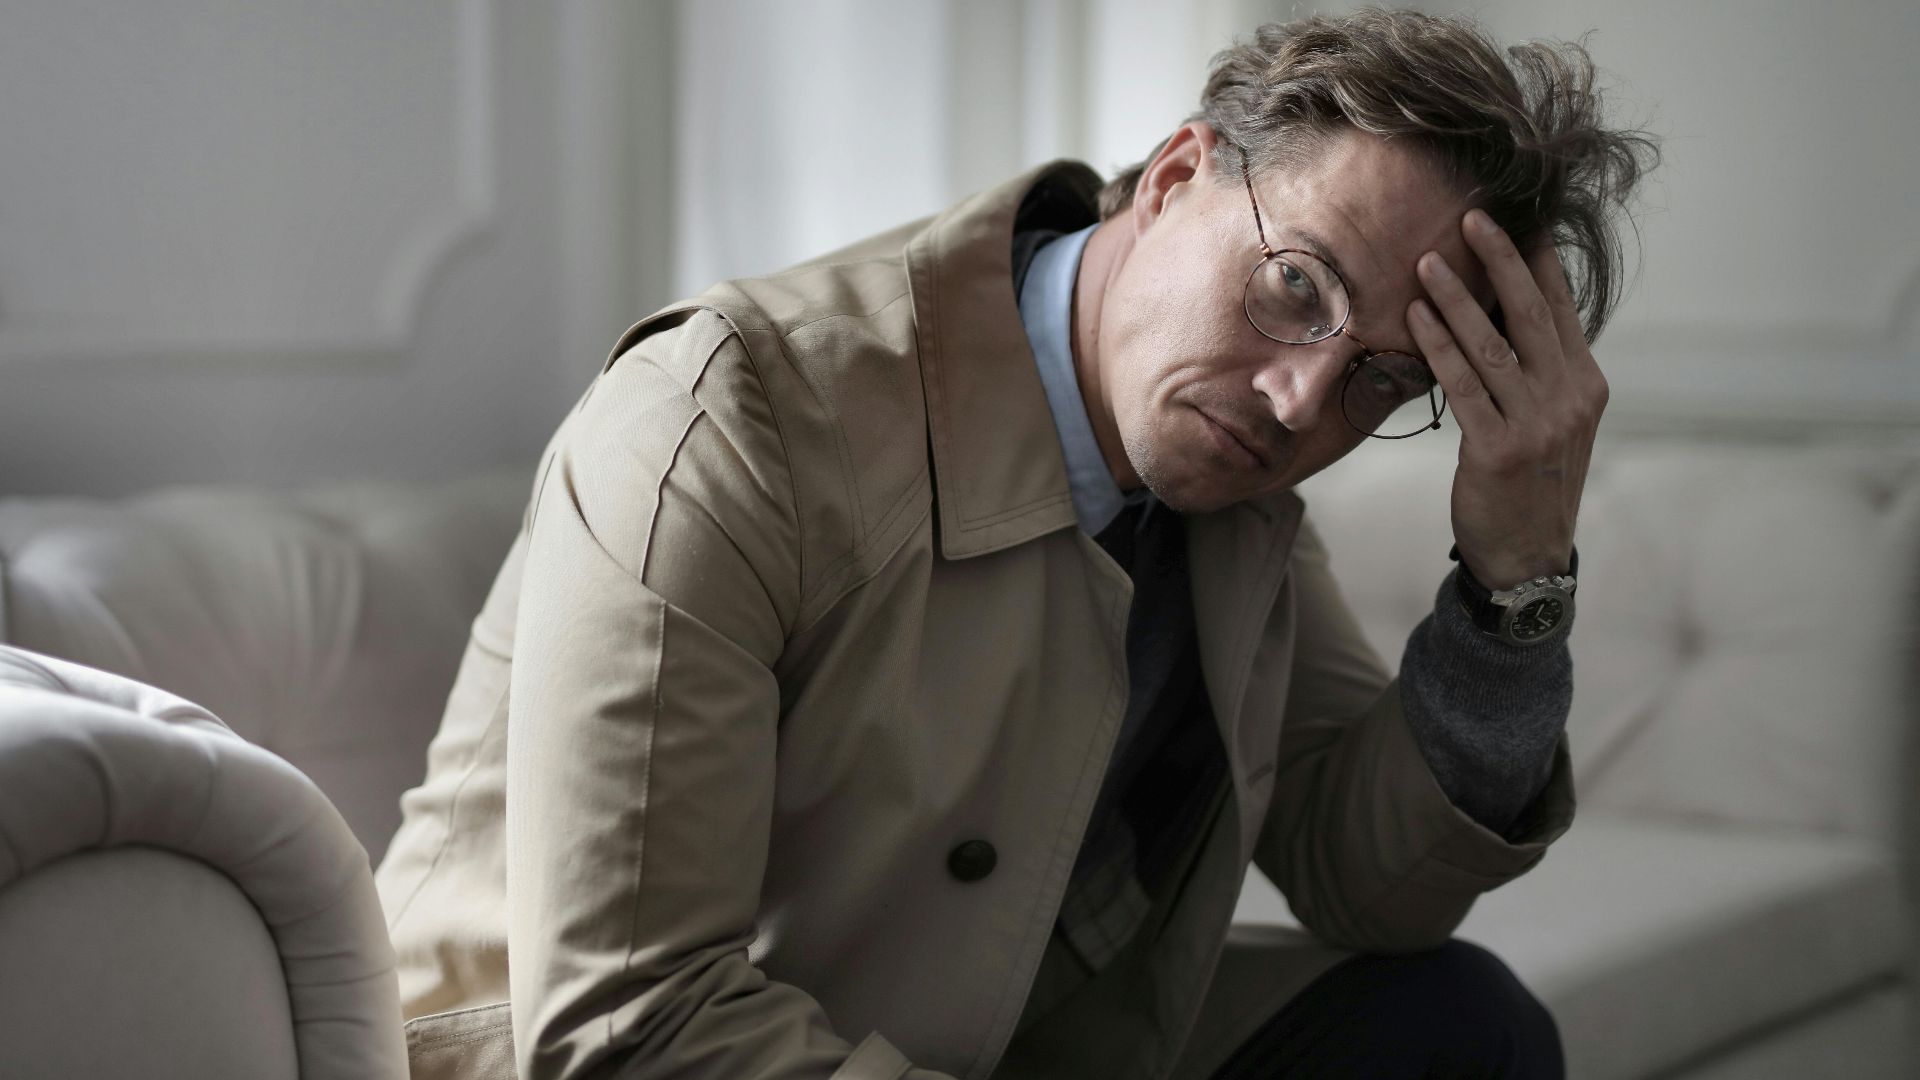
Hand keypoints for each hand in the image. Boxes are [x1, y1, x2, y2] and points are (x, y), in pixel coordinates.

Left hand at [1404, 209, 1605, 589]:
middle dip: (1500, 261)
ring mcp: (1537, 423)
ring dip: (1456, 298)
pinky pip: (1464, 386)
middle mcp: (1568, 397)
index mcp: (1585, 385)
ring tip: (1426, 261)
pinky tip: (1415, 317)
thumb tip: (1505, 318)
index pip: (1561, 310)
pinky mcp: (1498, 448)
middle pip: (1531, 314)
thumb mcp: (1553, 424)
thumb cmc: (1530, 484)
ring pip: (1492, 345)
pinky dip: (1438, 346)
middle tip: (1472, 217)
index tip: (1520, 218)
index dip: (1539, 262)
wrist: (1528, 557)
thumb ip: (1539, 375)